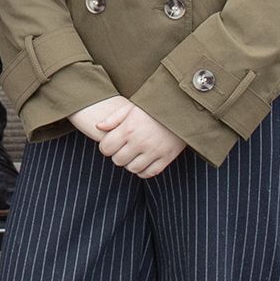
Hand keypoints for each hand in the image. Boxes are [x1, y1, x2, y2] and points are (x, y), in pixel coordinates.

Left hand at [67, 95, 185, 178]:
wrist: (181, 108)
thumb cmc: (153, 107)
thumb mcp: (131, 107)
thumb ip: (113, 118)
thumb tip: (98, 128)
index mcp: (129, 128)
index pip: (106, 148)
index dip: (107, 146)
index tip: (112, 142)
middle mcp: (140, 142)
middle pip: (118, 160)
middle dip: (117, 154)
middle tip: (123, 148)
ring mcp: (154, 151)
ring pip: (132, 168)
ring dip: (130, 163)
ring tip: (133, 153)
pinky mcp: (166, 158)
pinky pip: (148, 173)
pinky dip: (143, 170)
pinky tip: (143, 160)